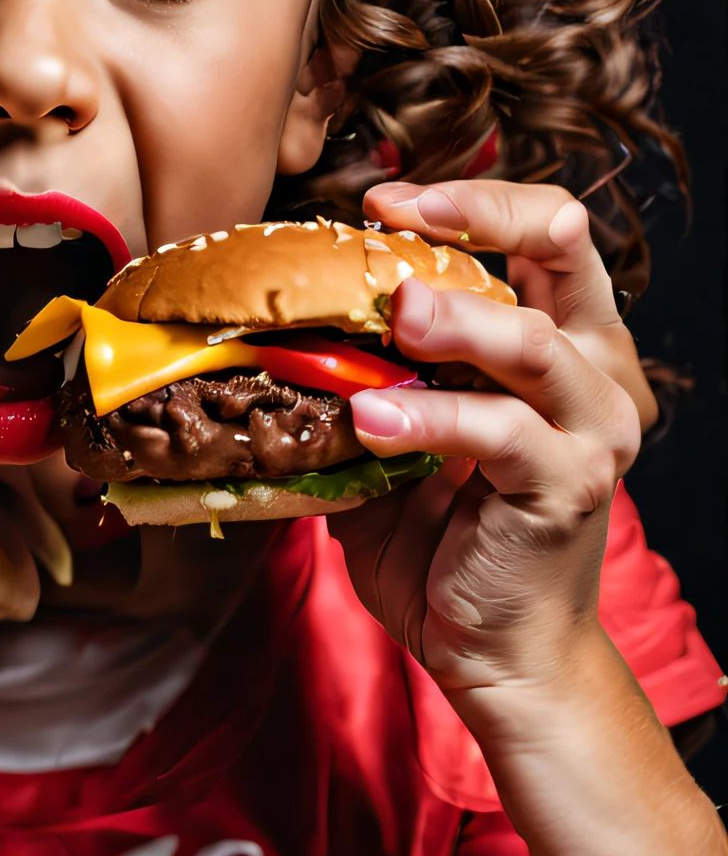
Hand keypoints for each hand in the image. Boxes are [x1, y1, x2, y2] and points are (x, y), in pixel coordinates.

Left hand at [329, 181, 643, 702]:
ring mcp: (589, 429)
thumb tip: (264, 333)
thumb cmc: (442, 545)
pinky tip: (371, 420)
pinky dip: (431, 419)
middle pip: (564, 249)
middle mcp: (591, 372)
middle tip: (389, 219)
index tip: (387, 202)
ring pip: (533, 342)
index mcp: (559, 344)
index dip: (473, 201)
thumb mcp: (393, 444)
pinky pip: (501, 434)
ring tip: (388, 314)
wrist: (495, 653)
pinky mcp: (567, 486)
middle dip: (475, 216)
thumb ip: (363, 382)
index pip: (542, 235)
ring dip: (453, 319)